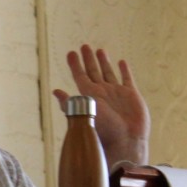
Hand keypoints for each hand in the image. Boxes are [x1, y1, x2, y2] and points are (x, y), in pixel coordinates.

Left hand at [54, 44, 150, 166]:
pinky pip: (127, 79)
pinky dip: (124, 70)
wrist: (126, 140)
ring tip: (100, 50)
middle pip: (93, 71)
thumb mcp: (84, 112)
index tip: (71, 53)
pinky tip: (121, 62)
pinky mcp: (131, 95)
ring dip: (104, 61)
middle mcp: (102, 92)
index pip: (80, 76)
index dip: (75, 64)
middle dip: (88, 59)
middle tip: (84, 46)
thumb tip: (55, 91)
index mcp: (90, 95)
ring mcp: (116, 93)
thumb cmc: (104, 129)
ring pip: (108, 73)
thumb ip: (70, 102)